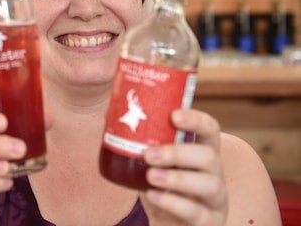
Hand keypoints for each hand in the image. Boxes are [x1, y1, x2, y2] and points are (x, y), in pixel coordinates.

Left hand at [140, 109, 227, 224]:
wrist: (167, 224)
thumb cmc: (161, 188)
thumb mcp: (153, 165)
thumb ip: (141, 143)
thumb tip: (112, 113)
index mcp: (202, 153)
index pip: (210, 130)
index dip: (196, 120)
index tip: (173, 115)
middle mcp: (214, 173)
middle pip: (209, 157)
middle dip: (178, 153)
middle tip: (149, 155)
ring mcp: (215, 199)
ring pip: (209, 185)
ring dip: (177, 178)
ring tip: (150, 176)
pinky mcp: (209, 222)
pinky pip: (197, 213)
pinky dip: (173, 204)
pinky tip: (153, 196)